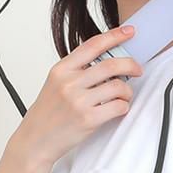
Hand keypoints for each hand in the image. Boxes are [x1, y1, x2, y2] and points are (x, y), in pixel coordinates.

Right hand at [15, 25, 142, 166]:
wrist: (35, 140)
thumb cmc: (47, 113)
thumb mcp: (55, 83)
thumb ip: (76, 70)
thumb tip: (107, 60)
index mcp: (61, 69)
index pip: (93, 45)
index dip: (115, 36)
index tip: (129, 32)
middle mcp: (69, 83)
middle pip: (111, 65)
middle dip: (131, 65)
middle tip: (137, 69)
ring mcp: (78, 101)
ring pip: (118, 87)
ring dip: (127, 91)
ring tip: (124, 95)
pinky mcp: (88, 119)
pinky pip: (118, 107)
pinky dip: (124, 107)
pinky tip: (118, 109)